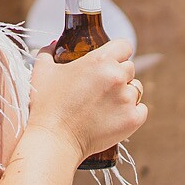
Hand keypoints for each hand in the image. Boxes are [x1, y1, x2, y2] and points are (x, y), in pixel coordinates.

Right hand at [31, 36, 146, 162]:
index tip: (109, 62)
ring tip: (106, 104)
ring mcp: (127, 98)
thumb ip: (48, 53)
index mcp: (99, 60)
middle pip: (130, 67)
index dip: (117, 53)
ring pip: (136, 88)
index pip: (124, 46)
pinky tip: (115, 116)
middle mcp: (117, 76)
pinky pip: (141, 109)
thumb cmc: (47, 105)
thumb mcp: (42, 72)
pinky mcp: (133, 119)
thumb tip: (53, 46)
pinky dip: (131, 112)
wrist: (54, 139)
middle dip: (118, 75)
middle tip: (101, 88)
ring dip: (126, 93)